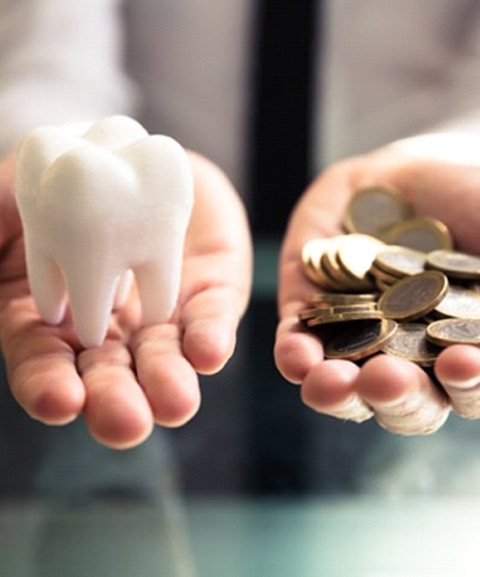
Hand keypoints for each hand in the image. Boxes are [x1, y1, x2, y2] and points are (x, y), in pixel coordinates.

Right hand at [0, 152, 251, 448]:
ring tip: (175, 403)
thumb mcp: (6, 206)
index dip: (49, 386)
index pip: (44, 364)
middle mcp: (108, 329)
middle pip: (109, 375)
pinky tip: (208, 351)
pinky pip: (210, 317)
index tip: (60, 402)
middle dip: (116, 401)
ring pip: (163, 357)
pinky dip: (209, 336)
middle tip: (126, 424)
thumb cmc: (57, 184)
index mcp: (51, 319)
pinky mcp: (206, 290)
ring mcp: (159, 313)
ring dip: (168, 382)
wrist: (125, 152)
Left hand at [275, 140, 479, 434]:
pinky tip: (297, 357)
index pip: (467, 389)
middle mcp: (408, 359)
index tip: (462, 363)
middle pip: (403, 402)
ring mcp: (356, 341)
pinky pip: (297, 346)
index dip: (467, 385)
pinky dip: (295, 355)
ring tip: (330, 383)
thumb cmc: (470, 205)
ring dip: (337, 392)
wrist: (407, 173)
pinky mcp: (310, 316)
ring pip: (345, 387)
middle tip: (388, 381)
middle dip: (396, 396)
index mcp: (461, 350)